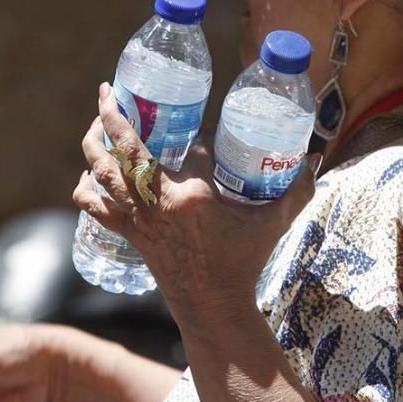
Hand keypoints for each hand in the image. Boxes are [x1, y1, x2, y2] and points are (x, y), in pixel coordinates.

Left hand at [75, 82, 319, 333]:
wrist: (213, 306)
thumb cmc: (242, 261)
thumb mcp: (274, 222)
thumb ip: (298, 189)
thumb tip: (315, 157)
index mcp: (188, 196)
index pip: (166, 148)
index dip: (151, 126)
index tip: (149, 109)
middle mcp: (155, 205)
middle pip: (115, 154)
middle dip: (104, 119)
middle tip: (108, 96)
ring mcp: (138, 221)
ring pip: (98, 177)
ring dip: (91, 148)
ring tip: (96, 127)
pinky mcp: (129, 235)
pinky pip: (94, 208)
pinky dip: (87, 187)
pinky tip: (91, 174)